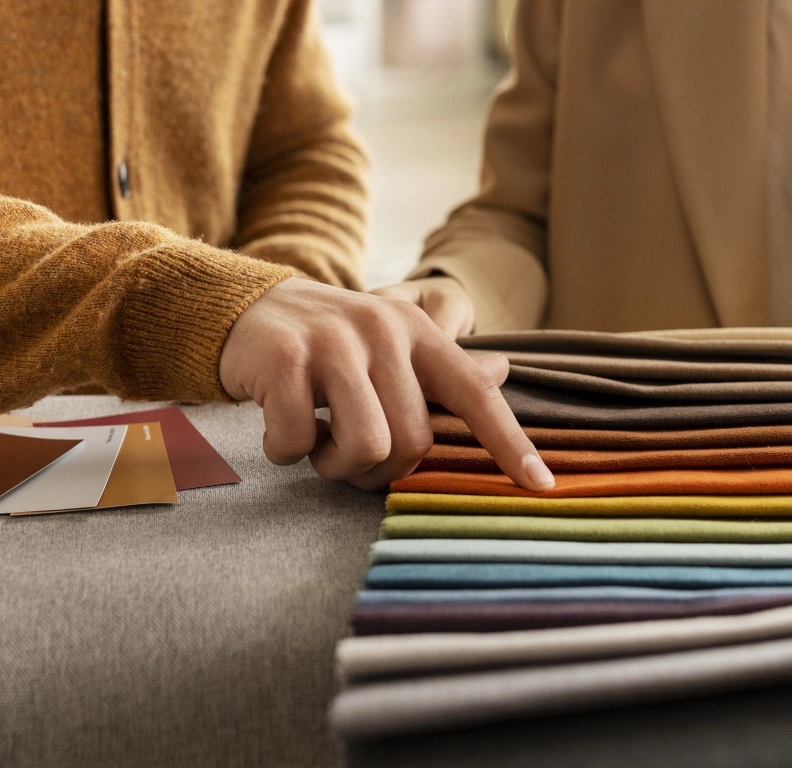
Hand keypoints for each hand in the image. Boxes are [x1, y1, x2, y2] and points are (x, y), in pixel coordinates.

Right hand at [219, 278, 552, 492]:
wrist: (250, 307)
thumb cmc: (331, 342)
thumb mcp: (392, 341)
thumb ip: (443, 364)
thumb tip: (503, 369)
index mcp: (418, 332)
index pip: (475, 393)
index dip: (510, 441)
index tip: (541, 485)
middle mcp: (384, 332)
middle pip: (411, 442)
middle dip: (378, 469)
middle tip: (347, 452)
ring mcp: (334, 343)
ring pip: (364, 447)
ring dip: (335, 466)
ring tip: (319, 442)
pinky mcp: (285, 359)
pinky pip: (298, 442)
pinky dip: (285, 450)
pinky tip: (280, 424)